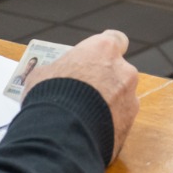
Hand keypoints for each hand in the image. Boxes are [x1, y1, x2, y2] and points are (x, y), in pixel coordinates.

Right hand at [26, 29, 138, 160]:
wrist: (61, 131)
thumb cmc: (49, 94)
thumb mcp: (42, 74)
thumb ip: (56, 70)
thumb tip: (52, 77)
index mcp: (104, 49)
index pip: (116, 40)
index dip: (106, 51)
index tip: (96, 59)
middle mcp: (123, 70)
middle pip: (118, 72)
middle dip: (104, 82)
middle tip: (83, 94)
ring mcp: (130, 98)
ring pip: (121, 99)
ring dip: (108, 105)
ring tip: (84, 118)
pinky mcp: (130, 124)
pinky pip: (119, 121)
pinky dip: (108, 125)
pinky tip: (89, 131)